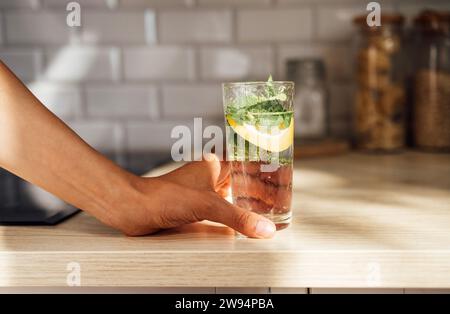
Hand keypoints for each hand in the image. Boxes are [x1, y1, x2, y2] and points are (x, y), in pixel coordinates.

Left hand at [105, 155, 275, 238]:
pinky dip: (236, 215)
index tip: (283, 178)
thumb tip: (266, 229)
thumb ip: (238, 218)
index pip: (248, 164)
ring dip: (250, 203)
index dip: (266, 170)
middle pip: (244, 181)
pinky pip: (223, 209)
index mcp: (215, 166)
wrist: (135, 208)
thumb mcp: (208, 205)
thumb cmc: (165, 196)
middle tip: (282, 201)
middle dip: (263, 191)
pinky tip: (244, 222)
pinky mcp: (195, 207)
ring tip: (269, 212)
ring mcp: (203, 192)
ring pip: (234, 195)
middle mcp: (211, 177)